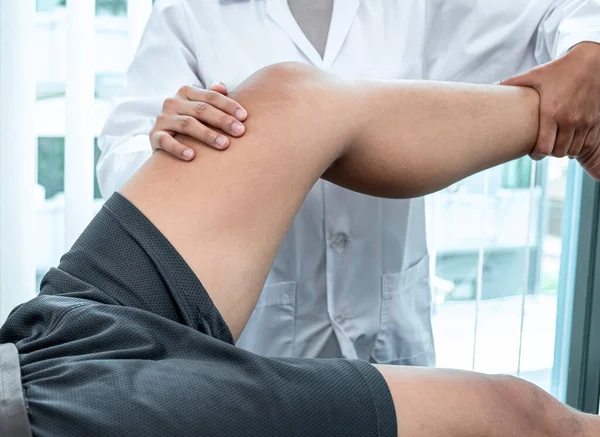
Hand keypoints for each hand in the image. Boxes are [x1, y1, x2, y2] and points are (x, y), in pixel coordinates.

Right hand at [150, 82, 246, 159]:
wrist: (164, 138)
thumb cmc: (191, 122)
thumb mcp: (200, 107)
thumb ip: (212, 96)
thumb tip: (222, 86)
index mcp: (186, 92)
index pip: (211, 97)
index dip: (228, 105)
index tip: (244, 117)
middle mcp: (173, 102)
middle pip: (202, 110)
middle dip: (223, 120)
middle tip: (240, 132)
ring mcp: (163, 119)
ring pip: (187, 124)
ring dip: (207, 135)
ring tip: (224, 144)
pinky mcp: (154, 135)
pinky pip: (166, 141)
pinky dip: (178, 148)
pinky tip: (192, 156)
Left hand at [501, 42, 599, 160]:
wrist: (589, 63)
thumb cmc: (558, 70)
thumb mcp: (533, 75)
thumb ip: (512, 82)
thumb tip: (491, 86)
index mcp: (551, 112)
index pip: (544, 148)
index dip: (537, 154)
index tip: (533, 152)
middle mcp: (569, 120)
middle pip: (557, 152)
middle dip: (549, 153)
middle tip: (543, 148)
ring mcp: (584, 122)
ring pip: (573, 150)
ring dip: (563, 151)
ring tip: (556, 145)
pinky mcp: (594, 121)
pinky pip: (587, 144)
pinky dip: (578, 147)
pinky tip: (571, 142)